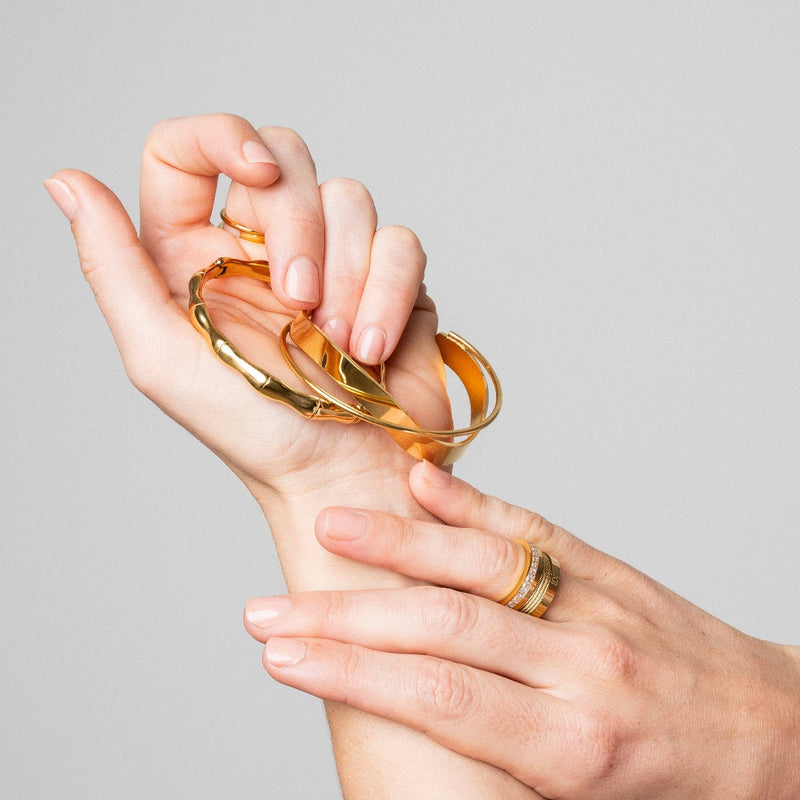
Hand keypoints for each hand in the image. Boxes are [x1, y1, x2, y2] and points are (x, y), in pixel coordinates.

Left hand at [45, 114, 449, 504]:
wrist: (338, 477)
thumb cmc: (251, 433)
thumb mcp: (162, 358)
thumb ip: (112, 266)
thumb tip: (66, 181)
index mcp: (197, 254)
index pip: (190, 150)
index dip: (224, 136)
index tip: (257, 175)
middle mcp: (264, 245)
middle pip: (288, 158)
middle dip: (302, 225)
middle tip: (299, 304)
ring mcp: (333, 259)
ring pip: (353, 199)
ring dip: (349, 277)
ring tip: (341, 347)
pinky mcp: (389, 280)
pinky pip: (403, 243)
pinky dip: (390, 294)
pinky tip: (374, 348)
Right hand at [243, 461, 799, 799]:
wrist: (769, 729)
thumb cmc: (672, 780)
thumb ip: (497, 761)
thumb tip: (408, 731)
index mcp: (572, 746)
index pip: (439, 699)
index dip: (351, 672)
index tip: (279, 655)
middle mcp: (579, 668)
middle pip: (444, 629)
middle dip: (345, 619)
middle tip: (263, 610)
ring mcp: (592, 607)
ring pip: (481, 567)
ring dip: (397, 546)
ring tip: (329, 529)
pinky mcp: (602, 568)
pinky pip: (529, 529)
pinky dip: (468, 507)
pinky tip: (417, 483)